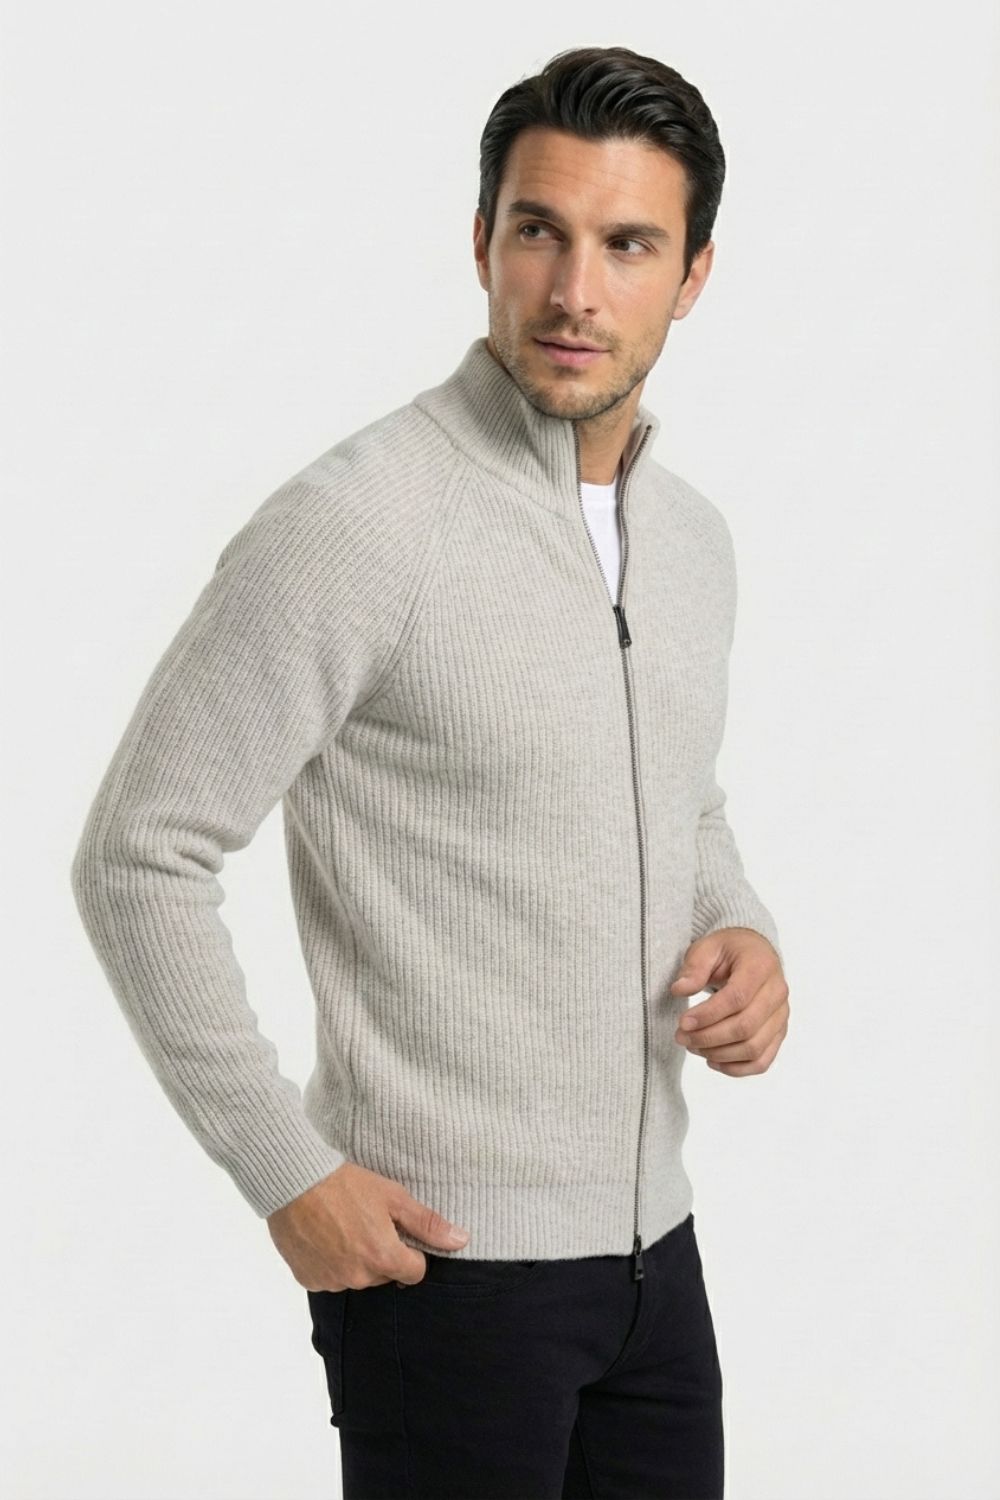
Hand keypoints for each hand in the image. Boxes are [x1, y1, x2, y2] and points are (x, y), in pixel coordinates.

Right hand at [266, 1161, 470, 1290]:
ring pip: (356, 1277)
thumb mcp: (393, 1196)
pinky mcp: (307, 1279)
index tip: (396, 1231)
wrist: (295, 1180)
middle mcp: (358, 1277)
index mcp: (383, 1257)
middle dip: (381, 1254)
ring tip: (341, 1226)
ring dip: (354, 1259)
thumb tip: (461, 1241)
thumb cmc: (346, 1183)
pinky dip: (329, 1262)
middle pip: (384, 1275)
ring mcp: (330, 1281)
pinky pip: (328, 1277)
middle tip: (366, 1221)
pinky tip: (322, 1236)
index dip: (411, 1252)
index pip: (415, 1272)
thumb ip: (427, 1224)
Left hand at [669, 927, 789, 1076]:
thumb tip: (679, 990)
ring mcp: (781, 1015)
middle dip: (708, 1037)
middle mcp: (777, 993)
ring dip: (719, 1054)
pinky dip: (736, 1068)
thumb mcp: (707, 947)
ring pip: (753, 1048)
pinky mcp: (778, 1033)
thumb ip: (694, 967)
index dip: (708, 1014)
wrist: (754, 954)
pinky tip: (712, 1060)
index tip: (683, 1022)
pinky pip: (762, 1061)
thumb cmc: (729, 951)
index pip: (737, 998)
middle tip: (681, 1037)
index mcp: (761, 966)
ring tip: (693, 1046)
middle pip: (745, 1027)